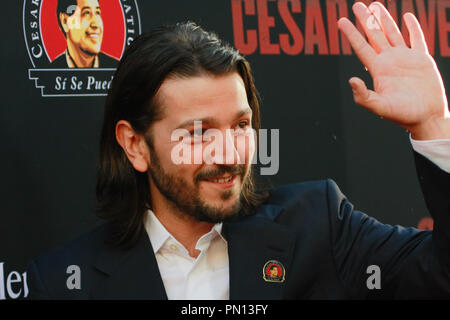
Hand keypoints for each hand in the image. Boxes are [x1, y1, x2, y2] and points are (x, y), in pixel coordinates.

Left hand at [338, 1, 449, 139]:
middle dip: (365, 20)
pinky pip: (417, 38)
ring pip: (392, 33)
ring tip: (375, 5)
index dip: (351, 33)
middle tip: (356, 5)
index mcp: (378, 70)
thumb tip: (351, 80)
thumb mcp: (380, 107)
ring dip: (384, 19)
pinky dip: (413, 27)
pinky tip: (406, 16)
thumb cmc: (402, 115)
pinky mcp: (422, 59)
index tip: (341, 20)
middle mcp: (389, 61)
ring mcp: (405, 58)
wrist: (426, 117)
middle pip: (374, 35)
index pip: (361, 46)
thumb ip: (364, 96)